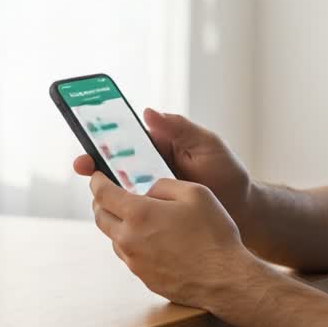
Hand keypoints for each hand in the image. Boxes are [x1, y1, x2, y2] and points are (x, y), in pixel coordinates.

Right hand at [74, 109, 252, 223]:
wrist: (243, 210)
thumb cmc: (228, 173)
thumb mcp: (207, 145)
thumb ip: (180, 128)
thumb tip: (149, 112)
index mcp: (159, 147)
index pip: (125, 139)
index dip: (104, 138)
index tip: (89, 138)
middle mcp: (149, 169)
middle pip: (114, 165)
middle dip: (95, 164)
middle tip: (84, 166)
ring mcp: (150, 192)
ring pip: (118, 190)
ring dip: (104, 190)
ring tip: (97, 190)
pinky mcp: (154, 214)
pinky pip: (131, 212)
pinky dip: (121, 212)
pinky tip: (115, 214)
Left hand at [88, 171, 261, 309]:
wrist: (224, 279)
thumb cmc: (214, 234)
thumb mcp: (195, 193)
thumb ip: (164, 185)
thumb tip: (148, 190)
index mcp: (139, 214)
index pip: (103, 194)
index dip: (96, 182)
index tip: (96, 177)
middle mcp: (129, 239)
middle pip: (100, 218)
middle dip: (101, 203)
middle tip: (109, 195)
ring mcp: (135, 262)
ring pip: (114, 238)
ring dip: (118, 225)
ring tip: (137, 219)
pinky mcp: (144, 278)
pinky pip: (130, 256)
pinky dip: (133, 244)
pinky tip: (154, 241)